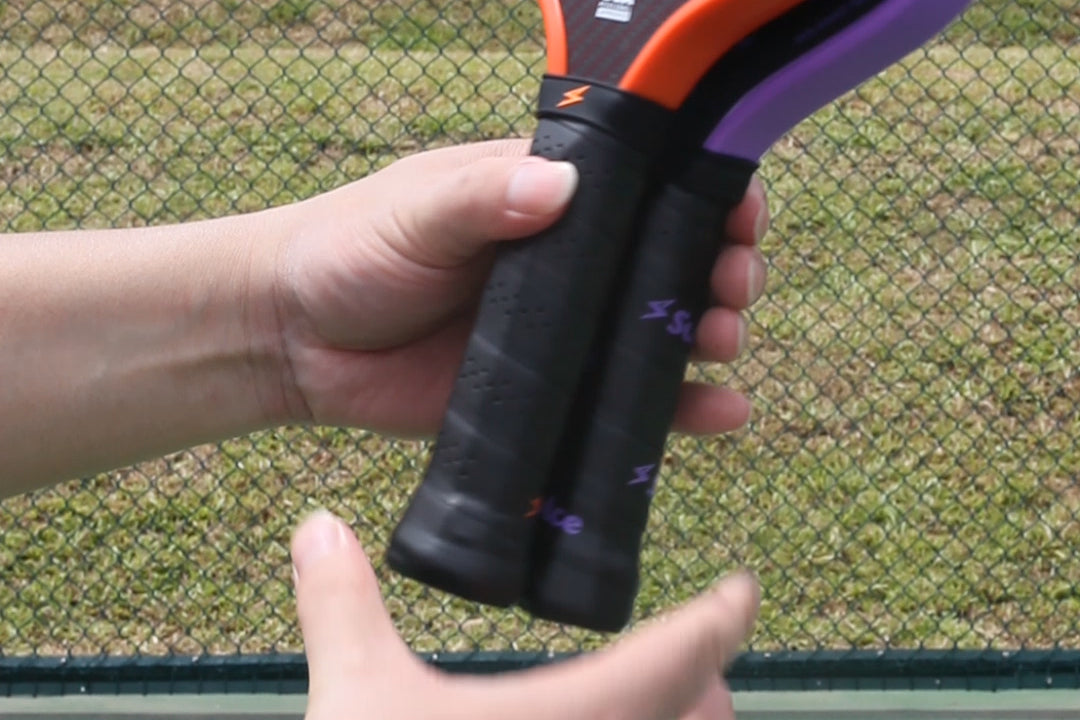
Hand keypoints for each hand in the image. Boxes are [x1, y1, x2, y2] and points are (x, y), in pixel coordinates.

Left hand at [268, 139, 768, 435]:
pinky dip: (677, 408)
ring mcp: (563, 330)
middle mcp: (567, 261)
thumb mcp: (414, 212)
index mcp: (544, 197)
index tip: (736, 212)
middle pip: (671, 258)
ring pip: (659, 329)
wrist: (294, 340)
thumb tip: (560, 186)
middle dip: (718, 269)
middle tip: (729, 287)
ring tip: (721, 340)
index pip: (647, 185)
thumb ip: (481, 199)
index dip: (701, 194)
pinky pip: (624, 401)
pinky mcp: (547, 394)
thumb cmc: (348, 251)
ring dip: (708, 333)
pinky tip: (721, 412)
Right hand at [292, 511, 758, 719]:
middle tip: (698, 653)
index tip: (743, 589)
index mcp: (579, 718)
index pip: (685, 652)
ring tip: (670, 707)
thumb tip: (317, 525)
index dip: (724, 615)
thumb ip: (340, 607)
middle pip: (701, 718)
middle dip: (703, 679)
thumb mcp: (354, 702)